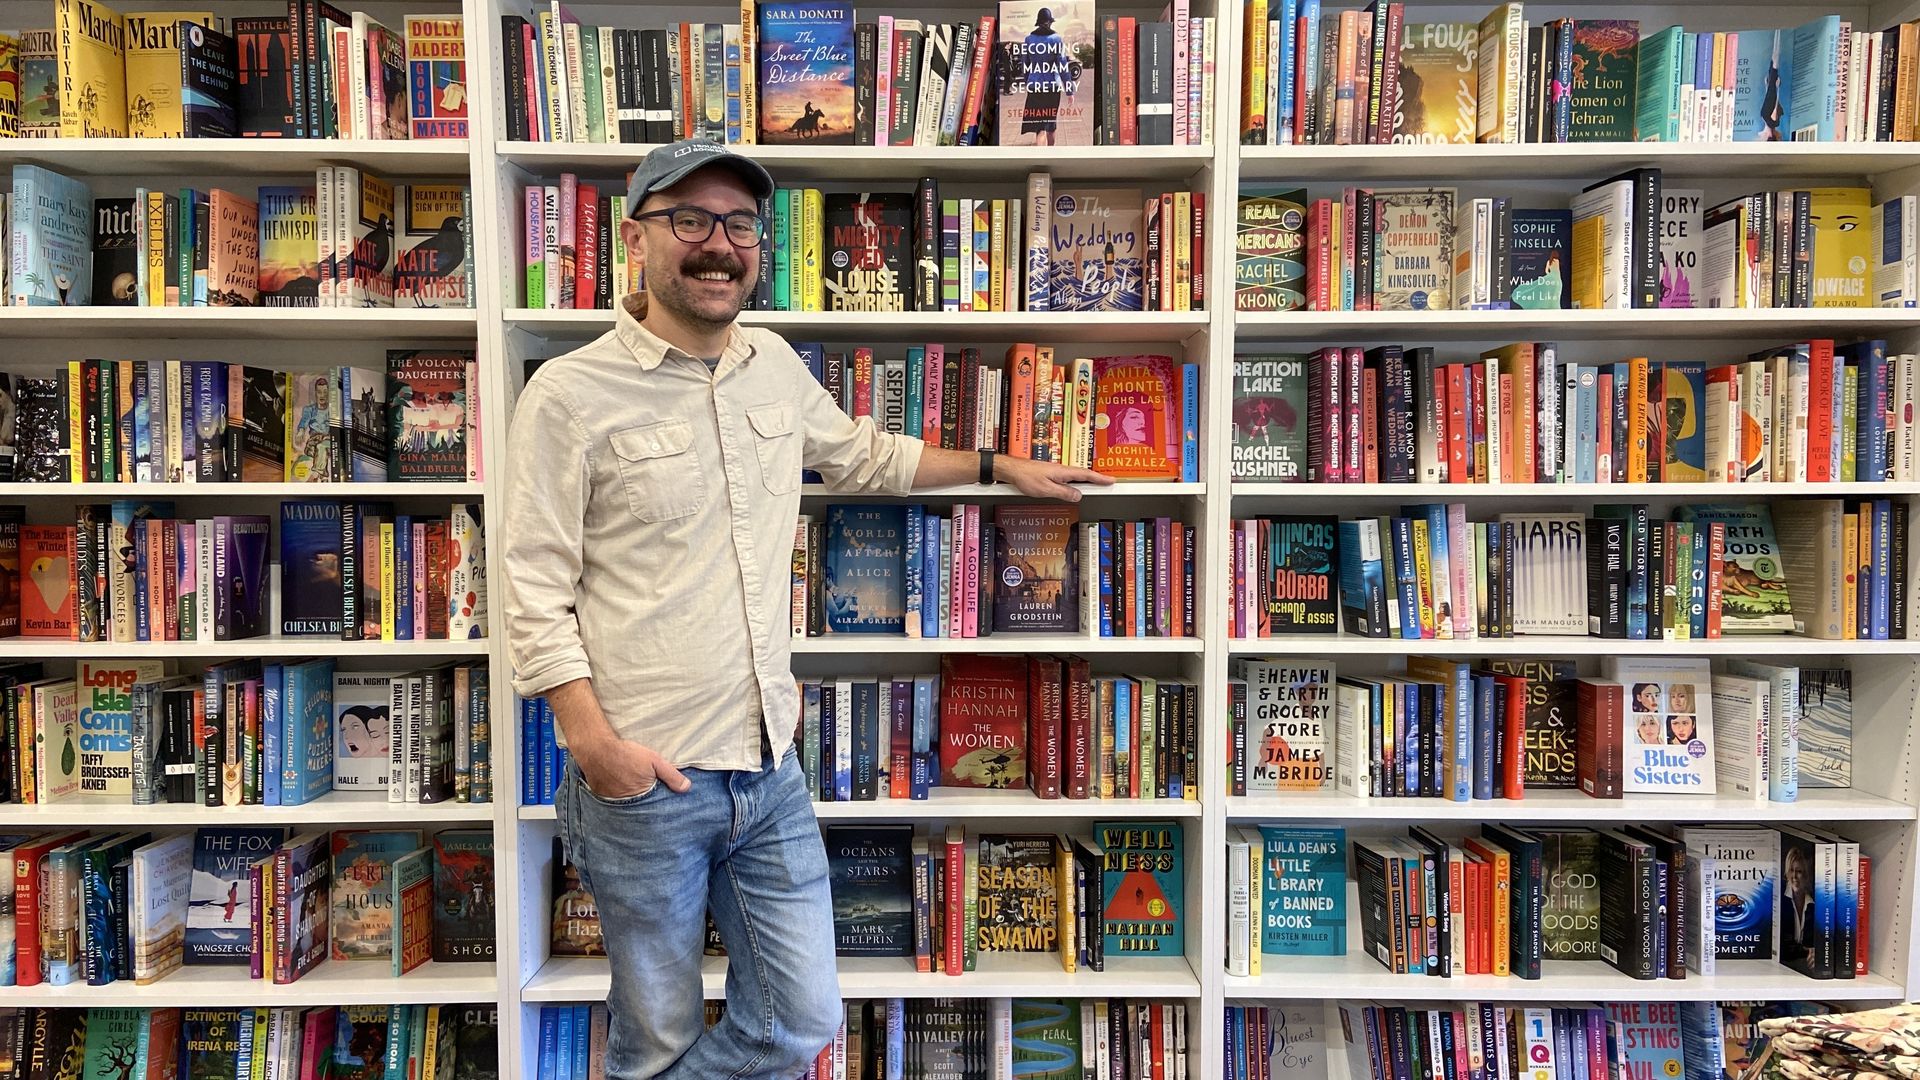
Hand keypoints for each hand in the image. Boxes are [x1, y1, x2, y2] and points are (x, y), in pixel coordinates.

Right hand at [576, 736, 689, 799]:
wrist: (597, 749)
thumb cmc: (626, 754)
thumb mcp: (654, 761)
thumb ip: (671, 775)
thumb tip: (686, 788)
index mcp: (641, 796)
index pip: (654, 808)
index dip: (658, 806)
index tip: (663, 806)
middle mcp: (626, 803)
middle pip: (640, 808)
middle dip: (646, 806)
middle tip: (648, 801)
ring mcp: (612, 801)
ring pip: (626, 806)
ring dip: (631, 802)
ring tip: (634, 793)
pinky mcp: (601, 797)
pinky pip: (613, 802)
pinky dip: (618, 798)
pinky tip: (620, 789)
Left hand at [996, 457, 1114, 501]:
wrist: (1012, 470)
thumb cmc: (1026, 477)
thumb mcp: (1046, 489)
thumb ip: (1063, 493)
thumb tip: (1078, 495)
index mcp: (1063, 472)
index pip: (1086, 475)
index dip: (1100, 478)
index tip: (1111, 481)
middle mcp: (1061, 469)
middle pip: (1083, 474)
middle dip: (1096, 479)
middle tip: (1107, 484)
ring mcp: (1056, 471)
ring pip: (1074, 477)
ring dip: (1085, 481)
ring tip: (1094, 487)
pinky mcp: (1050, 474)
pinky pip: (1066, 479)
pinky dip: (1074, 482)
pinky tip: (1073, 487)